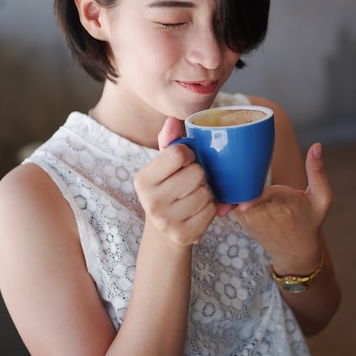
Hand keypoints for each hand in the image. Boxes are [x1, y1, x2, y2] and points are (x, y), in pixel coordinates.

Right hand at [134, 118, 216, 246]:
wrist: (164, 229)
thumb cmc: (167, 188)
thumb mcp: (162, 165)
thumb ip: (169, 140)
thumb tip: (172, 120)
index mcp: (143, 179)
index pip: (178, 153)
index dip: (189, 154)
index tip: (186, 161)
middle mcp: (151, 201)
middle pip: (196, 173)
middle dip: (199, 174)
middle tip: (191, 181)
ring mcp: (166, 220)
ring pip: (206, 192)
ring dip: (206, 192)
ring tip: (193, 195)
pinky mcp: (183, 235)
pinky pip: (211, 211)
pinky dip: (210, 208)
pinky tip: (198, 210)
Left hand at [233, 143, 331, 274]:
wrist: (295, 251)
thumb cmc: (309, 220)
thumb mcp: (321, 198)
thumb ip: (317, 171)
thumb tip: (317, 145)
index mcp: (285, 203)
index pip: (266, 199)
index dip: (254, 199)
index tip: (244, 203)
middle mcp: (263, 212)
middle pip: (244, 191)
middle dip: (236, 176)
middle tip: (229, 158)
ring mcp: (249, 218)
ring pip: (234, 195)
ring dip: (229, 181)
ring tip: (226, 164)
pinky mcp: (241, 220)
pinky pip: (230, 201)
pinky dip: (228, 191)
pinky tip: (225, 178)